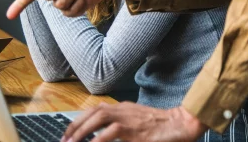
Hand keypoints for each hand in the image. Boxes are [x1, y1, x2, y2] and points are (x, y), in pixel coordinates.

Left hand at [61, 103, 206, 141]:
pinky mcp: (135, 129)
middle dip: (76, 125)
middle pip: (94, 111)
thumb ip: (122, 128)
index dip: (80, 120)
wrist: (182, 124)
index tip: (70, 133)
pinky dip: (100, 139)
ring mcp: (129, 117)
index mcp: (124, 108)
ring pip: (100, 117)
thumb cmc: (162, 127)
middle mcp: (124, 109)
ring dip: (83, 130)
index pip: (96, 109)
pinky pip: (113, 131)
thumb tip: (104, 137)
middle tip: (65, 139)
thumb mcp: (138, 125)